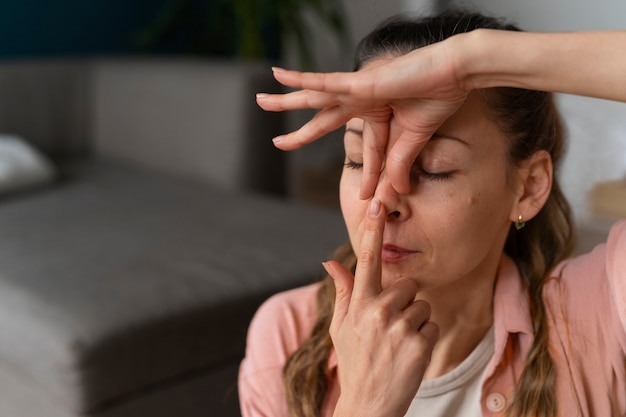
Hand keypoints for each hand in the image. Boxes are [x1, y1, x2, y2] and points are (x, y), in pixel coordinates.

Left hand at [256, 37, 468, 196]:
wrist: (454, 74)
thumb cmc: (437, 97)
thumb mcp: (412, 139)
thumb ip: (398, 163)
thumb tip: (396, 191)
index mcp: (375, 113)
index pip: (365, 148)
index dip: (367, 174)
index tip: (367, 197)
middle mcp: (361, 100)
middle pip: (322, 119)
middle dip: (300, 133)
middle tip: (277, 142)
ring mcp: (357, 90)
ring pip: (314, 97)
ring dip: (286, 98)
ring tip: (261, 99)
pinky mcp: (359, 82)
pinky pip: (324, 81)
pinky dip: (302, 79)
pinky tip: (280, 76)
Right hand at [323, 198, 438, 416]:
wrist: (369, 404)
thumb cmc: (355, 361)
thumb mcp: (340, 327)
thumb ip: (342, 291)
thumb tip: (330, 262)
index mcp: (358, 304)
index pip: (366, 259)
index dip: (373, 231)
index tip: (378, 204)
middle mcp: (378, 312)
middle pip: (408, 285)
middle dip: (404, 301)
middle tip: (389, 327)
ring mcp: (399, 329)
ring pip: (423, 305)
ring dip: (415, 320)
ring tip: (398, 342)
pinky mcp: (420, 345)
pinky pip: (432, 325)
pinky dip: (425, 338)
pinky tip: (409, 354)